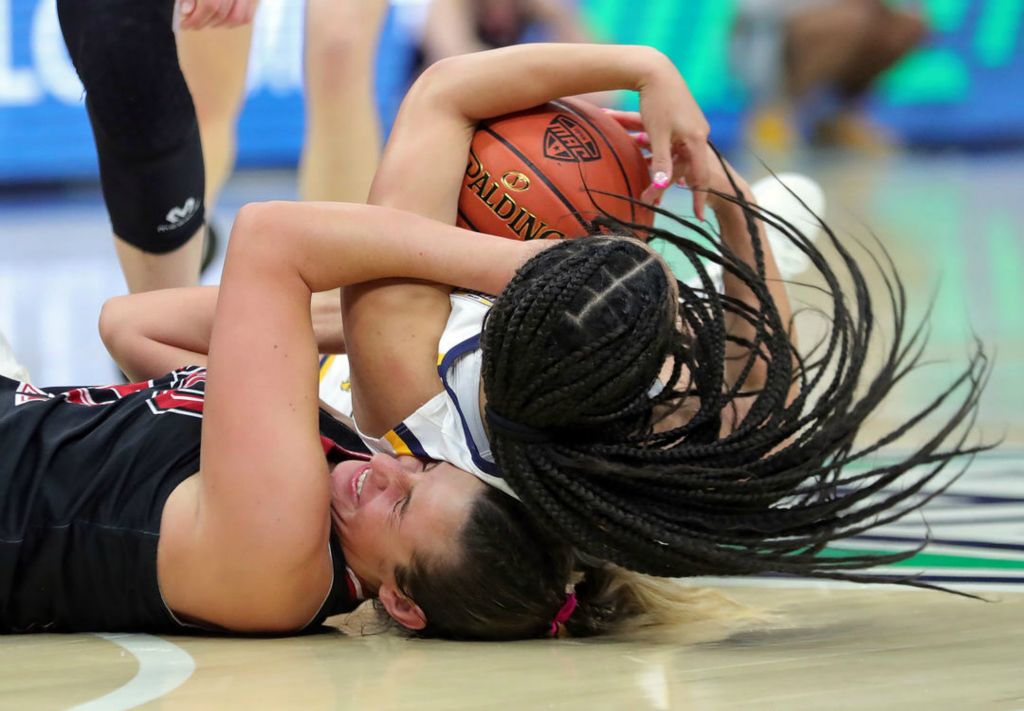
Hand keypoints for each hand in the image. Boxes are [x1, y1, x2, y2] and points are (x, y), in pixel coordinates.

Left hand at [176, 0, 256, 30]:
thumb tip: (187, 12)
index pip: (211, 5)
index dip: (197, 18)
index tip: (186, 24)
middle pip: (222, 12)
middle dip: (205, 22)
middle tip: (194, 24)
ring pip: (236, 17)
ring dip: (220, 24)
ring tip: (208, 22)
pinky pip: (247, 16)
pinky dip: (234, 23)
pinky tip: (222, 21)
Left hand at [603, 56, 709, 219]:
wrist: (656, 69)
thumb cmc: (656, 101)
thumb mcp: (658, 134)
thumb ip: (661, 161)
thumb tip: (662, 185)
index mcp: (696, 140)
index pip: (701, 177)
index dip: (699, 197)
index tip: (699, 216)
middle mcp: (699, 134)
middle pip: (688, 168)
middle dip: (673, 186)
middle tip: (654, 201)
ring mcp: (693, 126)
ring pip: (681, 157)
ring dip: (666, 171)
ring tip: (651, 186)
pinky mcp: (685, 120)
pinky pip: (677, 145)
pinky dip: (666, 156)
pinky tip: (655, 160)